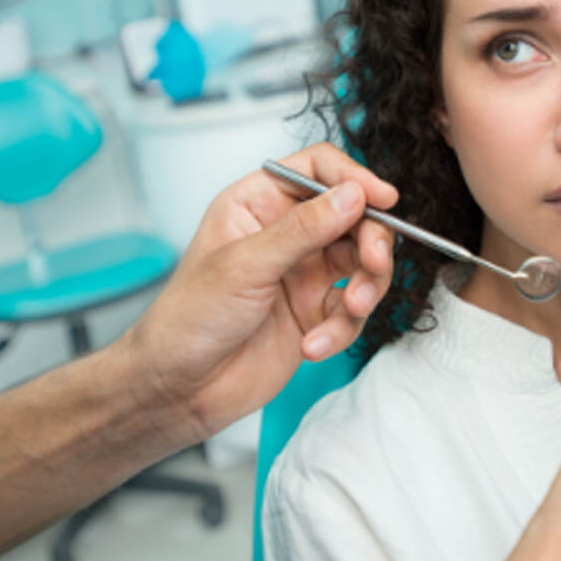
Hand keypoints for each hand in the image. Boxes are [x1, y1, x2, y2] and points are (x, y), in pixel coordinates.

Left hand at [122, 142, 397, 444]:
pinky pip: (352, 309)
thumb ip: (303, 229)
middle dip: (371, 240)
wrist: (178, 390)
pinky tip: (313, 346)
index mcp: (260, 202)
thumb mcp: (244, 265)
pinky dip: (343, 328)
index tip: (382, 199)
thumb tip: (352, 194)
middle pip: (354, 215)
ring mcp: (305, 272)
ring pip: (363, 262)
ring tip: (352, 309)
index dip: (354, 178)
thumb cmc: (187, 319)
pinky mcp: (316, 312)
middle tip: (373, 263)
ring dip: (367, 287)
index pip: (319, 169)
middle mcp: (287, 232)